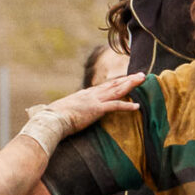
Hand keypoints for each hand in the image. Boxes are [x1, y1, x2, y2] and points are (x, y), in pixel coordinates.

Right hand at [18, 73, 143, 152]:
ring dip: (131, 85)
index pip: (104, 87)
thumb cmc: (53, 117)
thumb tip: (64, 113)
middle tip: (141, 75)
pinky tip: (137, 107)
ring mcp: (94, 101)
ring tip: (143, 80)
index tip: (125, 79)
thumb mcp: (63, 110)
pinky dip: (127, 106)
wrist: (51, 119)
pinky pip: (115, 106)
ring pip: (117, 90)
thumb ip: (68, 110)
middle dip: (128, 79)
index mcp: (84, 95)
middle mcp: (91, 94)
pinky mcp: (96, 109)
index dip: (116, 83)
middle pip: (113, 84)